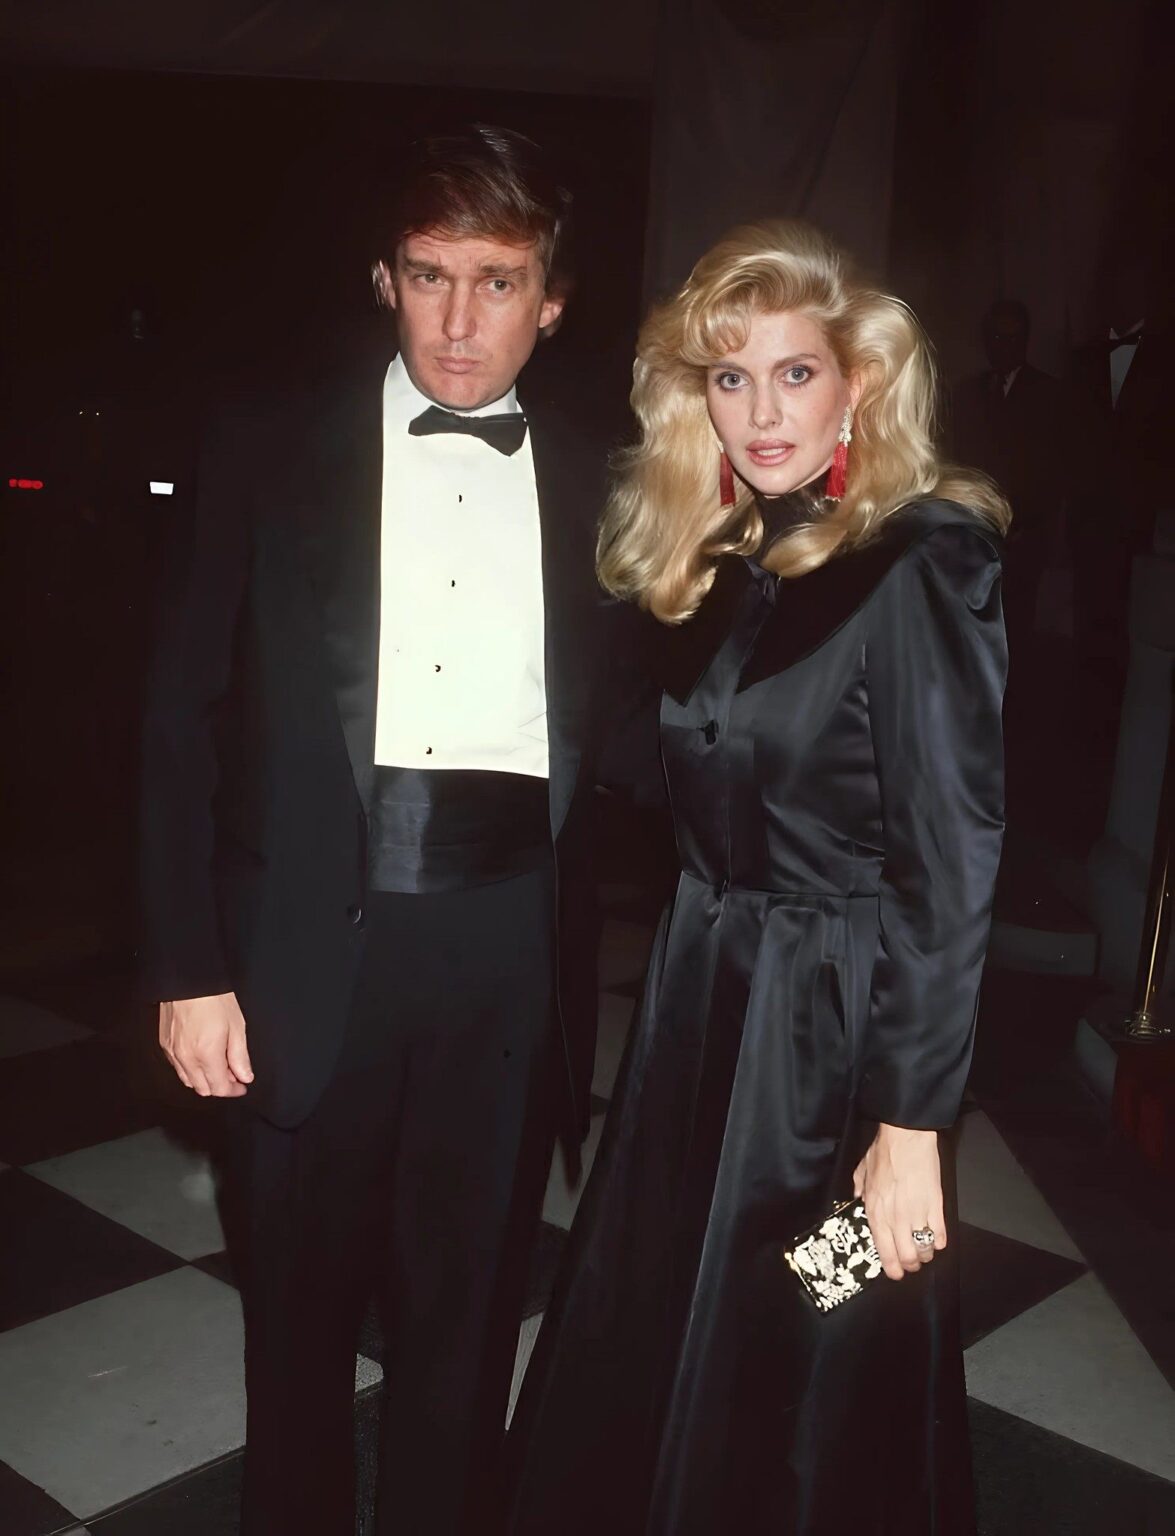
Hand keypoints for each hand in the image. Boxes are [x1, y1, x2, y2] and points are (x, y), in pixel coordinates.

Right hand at [159, 992, 253, 1097]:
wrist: (188, 979)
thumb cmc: (214, 998)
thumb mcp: (237, 1027)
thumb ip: (240, 1057)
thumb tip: (244, 1076)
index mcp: (206, 1054)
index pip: (220, 1088)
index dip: (234, 1090)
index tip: (242, 1086)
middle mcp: (186, 1058)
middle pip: (203, 1089)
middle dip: (220, 1086)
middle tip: (233, 1075)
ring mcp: (172, 1052)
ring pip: (189, 1080)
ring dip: (205, 1079)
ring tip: (219, 1065)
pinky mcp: (164, 1044)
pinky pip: (177, 1067)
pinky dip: (191, 1069)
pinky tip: (202, 1057)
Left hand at [853, 1124, 945, 1280]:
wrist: (906, 1138)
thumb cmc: (884, 1152)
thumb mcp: (861, 1172)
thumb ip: (858, 1191)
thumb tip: (857, 1201)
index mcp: (876, 1212)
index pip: (884, 1253)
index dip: (891, 1269)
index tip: (894, 1272)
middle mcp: (896, 1219)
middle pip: (907, 1258)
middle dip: (910, 1265)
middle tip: (910, 1263)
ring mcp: (917, 1214)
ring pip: (924, 1252)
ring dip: (925, 1255)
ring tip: (923, 1250)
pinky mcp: (936, 1207)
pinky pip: (940, 1236)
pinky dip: (939, 1242)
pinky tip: (935, 1238)